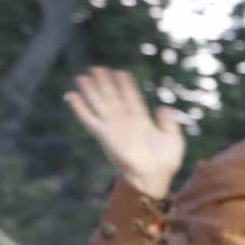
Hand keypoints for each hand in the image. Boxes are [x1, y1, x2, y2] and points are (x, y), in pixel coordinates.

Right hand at [65, 67, 185, 196]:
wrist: (152, 177)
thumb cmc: (165, 162)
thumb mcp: (173, 138)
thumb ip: (168, 122)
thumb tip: (164, 107)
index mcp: (142, 121)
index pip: (131, 98)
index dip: (126, 85)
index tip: (121, 73)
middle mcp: (125, 121)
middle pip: (112, 97)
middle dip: (105, 83)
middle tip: (97, 68)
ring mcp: (113, 127)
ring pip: (99, 103)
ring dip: (91, 90)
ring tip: (83, 76)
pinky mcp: (103, 135)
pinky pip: (88, 118)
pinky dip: (79, 107)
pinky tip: (71, 95)